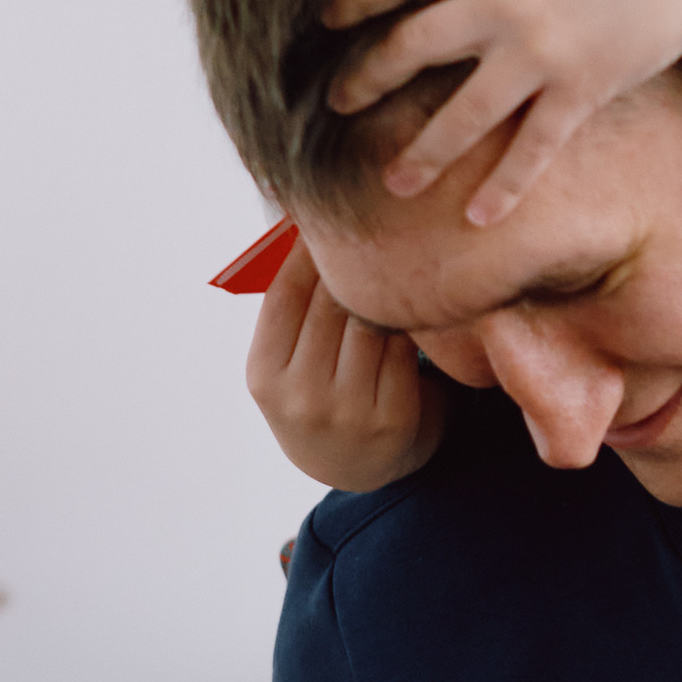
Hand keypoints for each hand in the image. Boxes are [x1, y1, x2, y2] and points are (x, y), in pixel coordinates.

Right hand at [246, 239, 446, 489]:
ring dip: (385, 283)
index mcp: (264, 374)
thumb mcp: (285, 361)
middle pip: (330, 303)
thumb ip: (291, 306)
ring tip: (396, 247)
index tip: (325, 216)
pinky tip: (416, 291)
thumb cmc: (317, 392)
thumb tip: (299, 223)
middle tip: (371, 218)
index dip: (306, 249)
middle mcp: (301, 396)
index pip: (285, 294)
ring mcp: (348, 410)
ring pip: (371, 321)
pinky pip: (404, 347)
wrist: (356, 465)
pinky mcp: (393, 418)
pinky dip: (409, 316)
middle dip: (351, 259)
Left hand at [323, 0, 681, 219]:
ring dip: (424, 152)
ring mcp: (540, 51)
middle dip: (368, 78)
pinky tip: (480, 217)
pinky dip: (506, 183)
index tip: (330, 24)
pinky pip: (533, 146)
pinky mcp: (580, 89)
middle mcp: (502, 2)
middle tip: (338, 103)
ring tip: (393, 183)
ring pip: (463, 112)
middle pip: (413, 47)